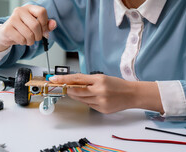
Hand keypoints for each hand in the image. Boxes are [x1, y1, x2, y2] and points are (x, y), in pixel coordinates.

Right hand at [0, 4, 56, 51]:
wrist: (6, 33)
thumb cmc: (23, 28)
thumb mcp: (36, 25)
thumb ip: (46, 25)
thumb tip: (53, 24)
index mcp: (29, 8)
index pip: (42, 11)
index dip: (45, 23)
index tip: (44, 30)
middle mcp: (20, 11)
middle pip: (36, 25)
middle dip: (38, 35)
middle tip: (36, 38)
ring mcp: (12, 19)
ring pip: (29, 34)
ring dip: (31, 41)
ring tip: (28, 39)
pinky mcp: (7, 28)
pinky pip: (21, 39)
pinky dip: (24, 43)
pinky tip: (21, 40)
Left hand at [49, 73, 163, 113]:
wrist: (131, 94)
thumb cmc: (117, 84)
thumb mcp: (103, 77)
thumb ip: (88, 80)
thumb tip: (73, 82)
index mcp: (99, 79)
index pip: (77, 78)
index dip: (64, 79)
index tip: (54, 79)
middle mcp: (99, 90)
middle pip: (77, 91)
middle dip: (68, 89)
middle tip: (61, 87)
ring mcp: (100, 101)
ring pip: (81, 99)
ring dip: (75, 95)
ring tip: (75, 92)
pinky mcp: (102, 109)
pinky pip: (88, 105)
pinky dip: (86, 101)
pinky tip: (89, 98)